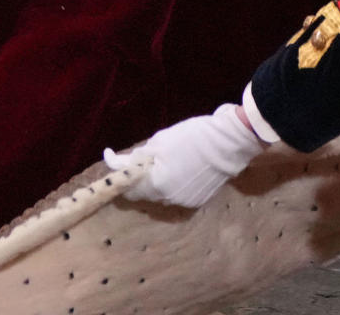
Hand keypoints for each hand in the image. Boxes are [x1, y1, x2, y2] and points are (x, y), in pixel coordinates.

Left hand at [102, 103, 266, 207]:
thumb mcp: (160, 141)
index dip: (118, 172)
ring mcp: (184, 202)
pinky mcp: (198, 200)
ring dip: (154, 180)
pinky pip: (175, 194)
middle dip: (136, 176)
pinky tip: (176, 168)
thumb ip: (139, 156)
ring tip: (158, 160)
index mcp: (157, 184)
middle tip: (135, 157)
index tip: (111, 156)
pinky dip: (170, 183)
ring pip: (159, 193)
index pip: (128, 187)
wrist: (229, 144)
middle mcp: (168, 199)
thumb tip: (125, 162)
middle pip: (143, 191)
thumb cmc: (192, 137)